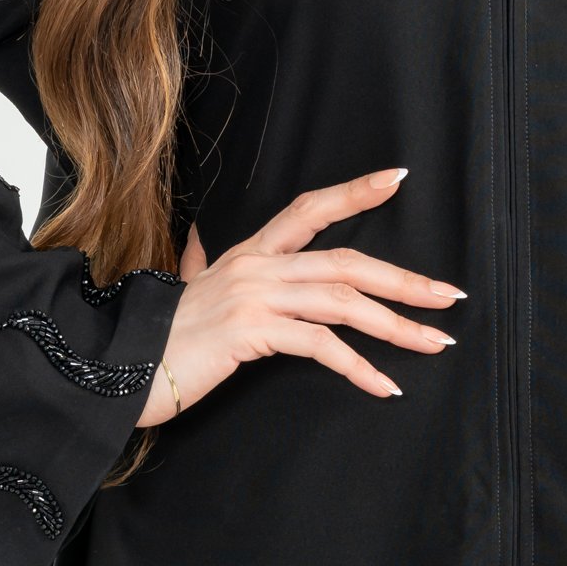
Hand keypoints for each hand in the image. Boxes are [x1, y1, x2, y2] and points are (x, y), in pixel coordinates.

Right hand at [138, 167, 459, 427]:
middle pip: (346, 262)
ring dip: (396, 326)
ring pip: (343, 302)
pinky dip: (359, 367)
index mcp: (248, 255)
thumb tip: (196, 245)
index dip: (354, 193)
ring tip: (433, 344)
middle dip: (403, 279)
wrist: (118, 368)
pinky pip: (321, 346)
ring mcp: (254, 296)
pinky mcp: (252, 331)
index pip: (309, 210)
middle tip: (448, 296)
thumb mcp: (185, 293)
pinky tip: (385, 386)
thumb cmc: (158, 340)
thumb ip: (199, 267)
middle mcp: (255, 266)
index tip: (398, 180)